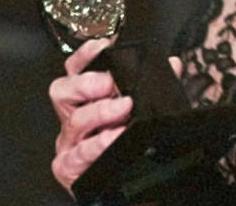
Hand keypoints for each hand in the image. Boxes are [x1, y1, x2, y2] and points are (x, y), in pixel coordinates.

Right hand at [48, 38, 183, 192]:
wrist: (132, 189)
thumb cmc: (133, 145)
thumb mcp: (147, 111)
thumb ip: (161, 87)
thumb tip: (173, 65)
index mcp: (88, 99)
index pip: (77, 69)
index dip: (86, 55)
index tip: (103, 45)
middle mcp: (75, 118)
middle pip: (63, 91)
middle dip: (86, 82)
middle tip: (110, 82)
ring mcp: (70, 143)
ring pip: (74, 121)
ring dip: (100, 112)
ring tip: (123, 109)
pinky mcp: (70, 168)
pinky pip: (77, 154)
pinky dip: (96, 145)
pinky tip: (113, 138)